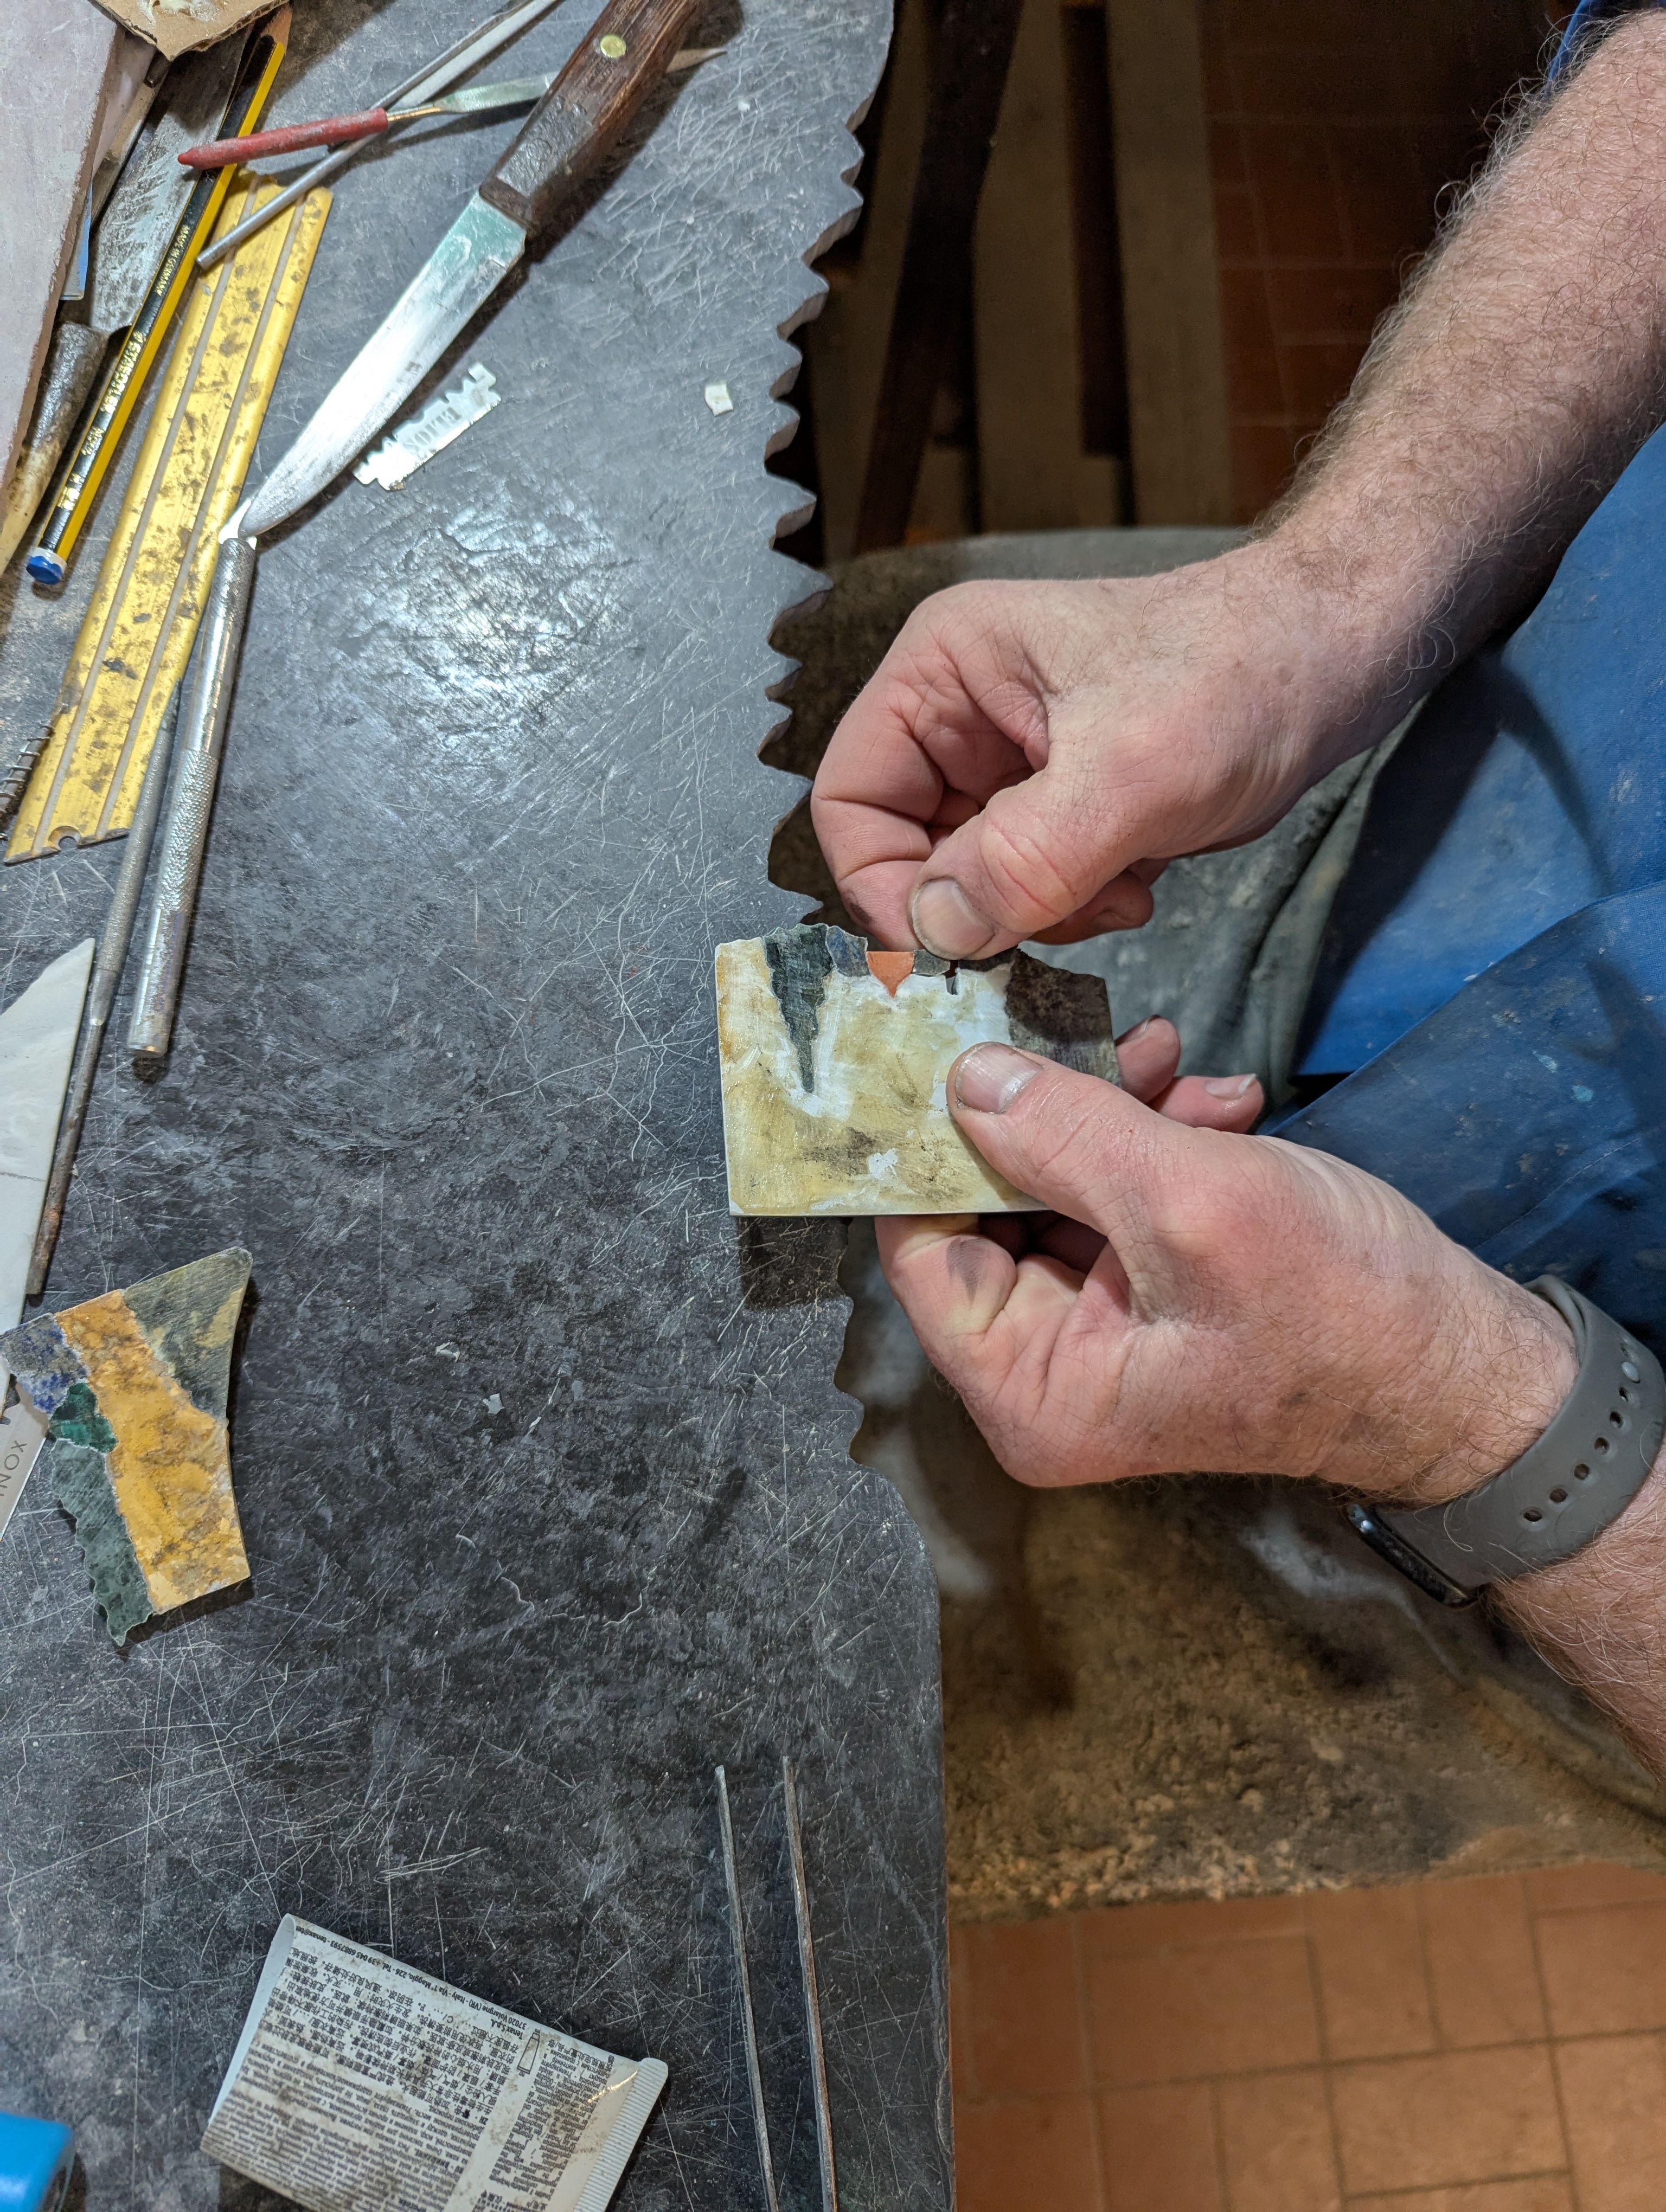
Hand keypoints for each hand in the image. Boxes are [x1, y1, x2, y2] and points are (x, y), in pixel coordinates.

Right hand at [811, 544, 1376, 959]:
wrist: (1337, 660)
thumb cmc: (1243, 670)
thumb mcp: (1130, 771)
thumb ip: (1022, 857)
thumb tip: (936, 931)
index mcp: (942, 672)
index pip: (848, 800)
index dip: (881, 884)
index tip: (947, 943)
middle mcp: (962, 717)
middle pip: (906, 852)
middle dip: (978, 905)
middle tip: (1056, 913)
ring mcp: (1010, 766)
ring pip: (970, 885)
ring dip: (1036, 912)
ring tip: (1116, 885)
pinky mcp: (1061, 808)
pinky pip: (1027, 890)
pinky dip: (1073, 907)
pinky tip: (1135, 879)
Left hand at [878, 1045, 1578, 1505]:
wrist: (1471, 1368)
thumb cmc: (1345, 1318)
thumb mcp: (1196, 1207)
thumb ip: (1067, 1137)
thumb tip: (964, 1079)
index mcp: (1027, 1387)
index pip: (920, 1249)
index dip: (929, 1144)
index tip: (947, 1042)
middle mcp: (1043, 1368)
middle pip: (984, 1209)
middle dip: (1044, 1111)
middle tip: (1101, 1035)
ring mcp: (1099, 1328)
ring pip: (1054, 1185)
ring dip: (1114, 1110)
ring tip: (1180, 1061)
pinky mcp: (1150, 1288)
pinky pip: (1115, 1195)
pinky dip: (1157, 1136)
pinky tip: (1217, 1098)